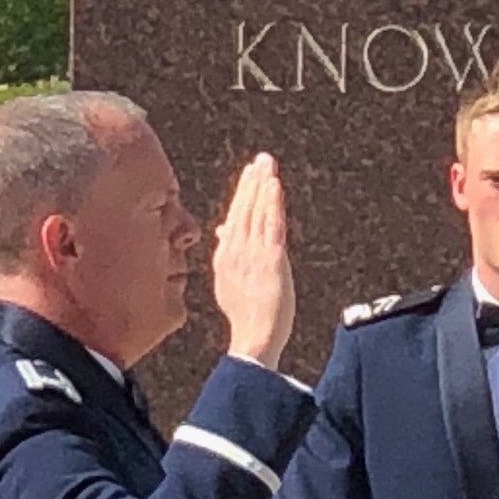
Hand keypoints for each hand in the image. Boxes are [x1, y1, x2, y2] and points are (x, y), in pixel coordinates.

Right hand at [214, 152, 294, 370]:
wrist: (253, 338)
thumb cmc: (246, 317)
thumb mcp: (229, 282)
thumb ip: (228, 255)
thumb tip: (223, 231)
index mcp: (225, 257)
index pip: (234, 218)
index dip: (243, 194)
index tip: (250, 173)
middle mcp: (235, 252)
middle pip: (244, 209)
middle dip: (252, 183)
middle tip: (261, 160)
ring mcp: (252, 255)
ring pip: (257, 213)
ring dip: (263, 187)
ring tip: (268, 165)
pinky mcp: (270, 261)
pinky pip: (271, 226)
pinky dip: (272, 204)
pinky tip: (275, 186)